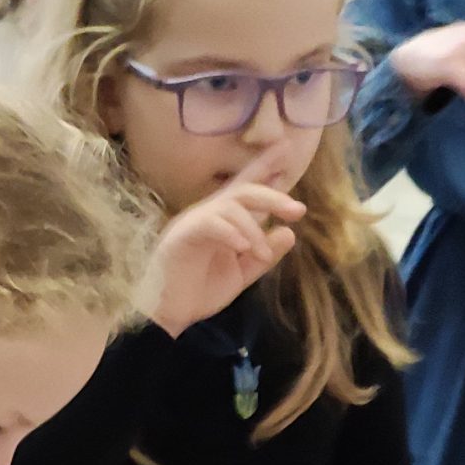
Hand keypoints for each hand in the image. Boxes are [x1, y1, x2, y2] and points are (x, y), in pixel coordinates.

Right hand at [143, 182, 305, 336]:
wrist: (167, 316)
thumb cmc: (198, 293)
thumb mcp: (240, 274)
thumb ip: (262, 255)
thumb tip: (289, 233)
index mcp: (224, 220)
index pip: (246, 188)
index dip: (264, 167)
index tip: (286, 148)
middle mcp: (209, 214)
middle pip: (243, 191)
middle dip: (273, 196)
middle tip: (298, 210)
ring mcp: (193, 222)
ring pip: (230, 206)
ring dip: (253, 229)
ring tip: (263, 255)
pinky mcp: (181, 235)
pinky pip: (210, 223)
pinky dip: (230, 232)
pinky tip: (244, 247)